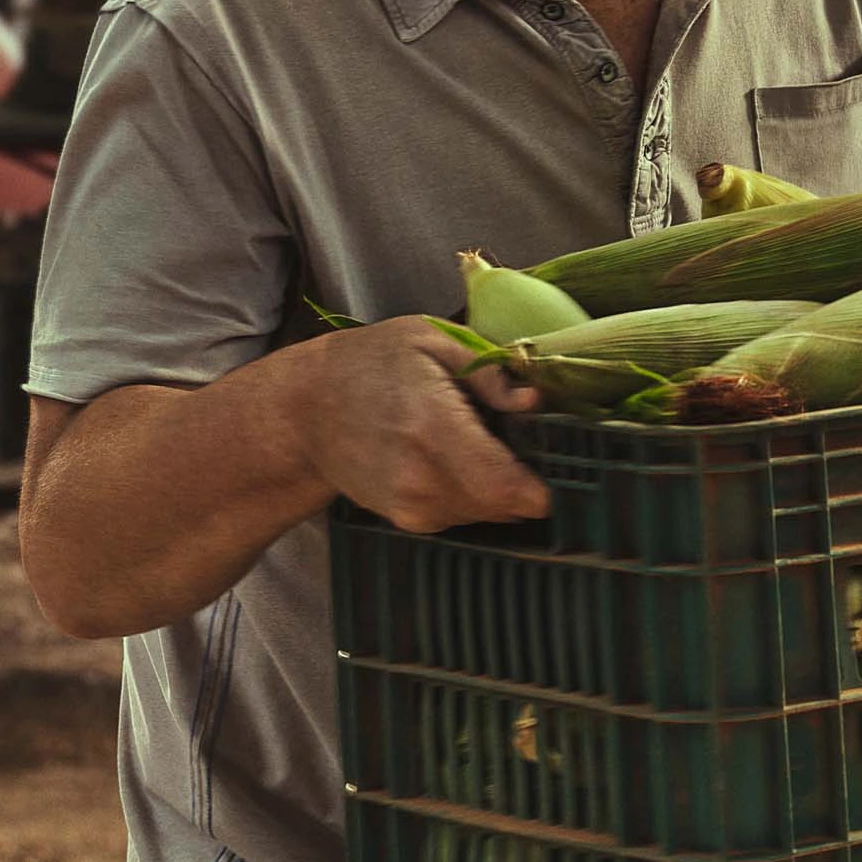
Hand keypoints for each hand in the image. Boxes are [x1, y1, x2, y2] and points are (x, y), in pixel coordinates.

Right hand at [301, 316, 551, 531]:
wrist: (307, 410)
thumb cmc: (372, 364)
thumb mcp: (431, 340)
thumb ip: (489, 371)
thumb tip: (534, 401)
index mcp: (432, 427)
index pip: (504, 486)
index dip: (539, 486)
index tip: (554, 465)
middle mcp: (421, 479)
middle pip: (504, 505)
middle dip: (523, 478)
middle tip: (516, 440)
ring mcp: (411, 506)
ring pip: (488, 514)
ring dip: (497, 486)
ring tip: (475, 443)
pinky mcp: (406, 520)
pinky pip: (464, 517)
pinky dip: (473, 494)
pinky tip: (453, 460)